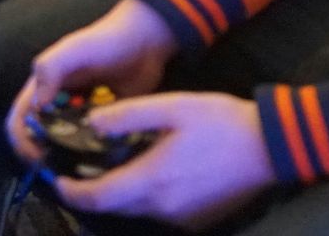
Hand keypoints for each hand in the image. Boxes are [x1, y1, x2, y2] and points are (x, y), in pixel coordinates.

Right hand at [6, 0, 178, 166]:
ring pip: (64, 148)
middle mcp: (57, 106)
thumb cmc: (106, 39)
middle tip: (58, 170)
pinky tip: (101, 164)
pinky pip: (92, 149)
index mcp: (42, 89)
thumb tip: (37, 105)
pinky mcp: (103, 125)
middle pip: (38, 140)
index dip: (21, 141)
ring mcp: (80, 118)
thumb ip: (51, 67)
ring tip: (79, 171)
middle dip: (42, 157)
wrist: (146, 41)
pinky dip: (92, 158)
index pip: (19, 121)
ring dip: (66, 160)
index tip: (37, 157)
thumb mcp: (75, 48)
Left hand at [54, 93, 273, 229]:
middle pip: (114, 207)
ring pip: (137, 210)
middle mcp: (162, 207)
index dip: (71, 191)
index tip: (57, 179)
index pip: (98, 197)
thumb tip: (91, 123)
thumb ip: (128, 115)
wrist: (271, 147)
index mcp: (152, 179)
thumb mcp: (172, 106)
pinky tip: (154, 173)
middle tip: (82, 168)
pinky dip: (147, 197)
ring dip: (122, 193)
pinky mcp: (196, 222)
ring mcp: (181, 219)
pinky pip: (160, 212)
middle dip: (94, 191)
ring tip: (118, 165)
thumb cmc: (222, 122)